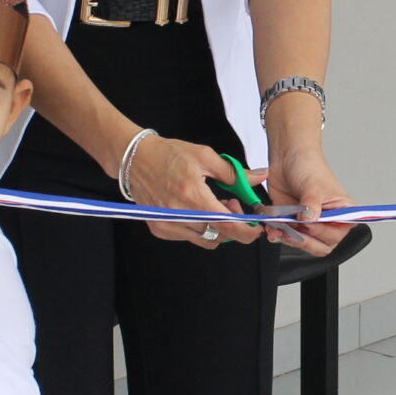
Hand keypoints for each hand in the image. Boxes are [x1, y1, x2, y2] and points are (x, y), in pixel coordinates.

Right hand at [125, 134, 261, 247]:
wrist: (135, 159)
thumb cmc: (169, 154)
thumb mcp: (205, 156)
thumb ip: (234, 172)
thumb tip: (260, 177)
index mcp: (193, 196)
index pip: (227, 226)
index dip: (246, 232)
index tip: (256, 228)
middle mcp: (179, 215)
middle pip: (219, 235)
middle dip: (232, 223)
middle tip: (230, 203)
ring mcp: (167, 225)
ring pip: (206, 239)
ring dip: (216, 227)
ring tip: (212, 205)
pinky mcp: (160, 230)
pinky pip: (189, 238)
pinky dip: (199, 228)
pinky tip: (195, 210)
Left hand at [264, 143, 356, 257]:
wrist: (287, 157)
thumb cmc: (309, 166)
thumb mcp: (313, 186)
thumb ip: (311, 205)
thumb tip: (308, 220)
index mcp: (342, 213)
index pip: (336, 235)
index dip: (321, 233)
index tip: (309, 223)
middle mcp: (328, 222)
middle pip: (320, 246)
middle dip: (304, 241)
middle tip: (294, 229)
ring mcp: (309, 224)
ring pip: (302, 244)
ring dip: (289, 239)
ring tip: (280, 228)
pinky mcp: (293, 223)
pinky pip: (287, 237)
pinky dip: (279, 235)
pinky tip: (274, 228)